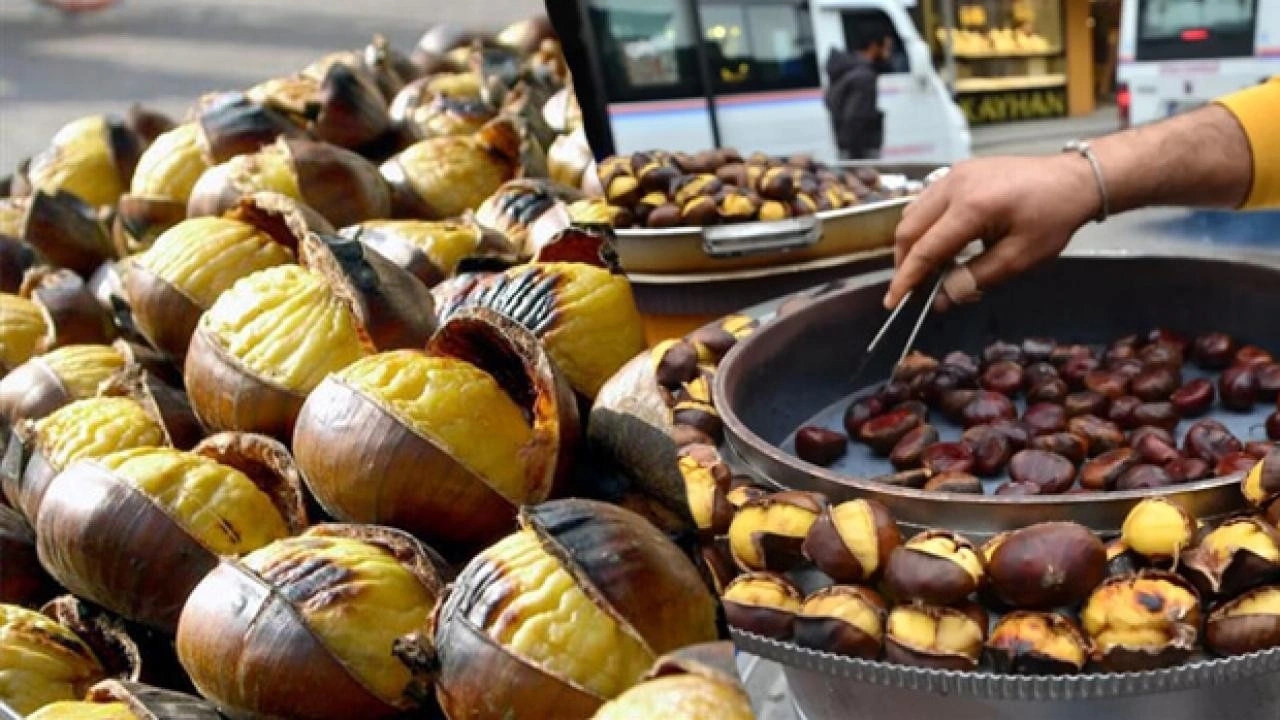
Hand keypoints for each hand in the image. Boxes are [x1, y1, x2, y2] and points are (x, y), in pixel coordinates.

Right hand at [885, 154, 1101, 309]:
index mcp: (972, 207)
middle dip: (904, 263)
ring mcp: (954, 174)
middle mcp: (955, 185)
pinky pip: (926, 201)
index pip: (925, 249)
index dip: (907, 279)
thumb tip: (942, 299)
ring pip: (912, 213)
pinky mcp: (958, 172)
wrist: (1074, 179)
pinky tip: (938, 243)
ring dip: (911, 244)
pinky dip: (923, 225)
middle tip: (911, 289)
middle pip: (909, 229)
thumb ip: (976, 278)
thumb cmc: (1053, 217)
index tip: (893, 302)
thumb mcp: (1020, 257)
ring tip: (925, 269)